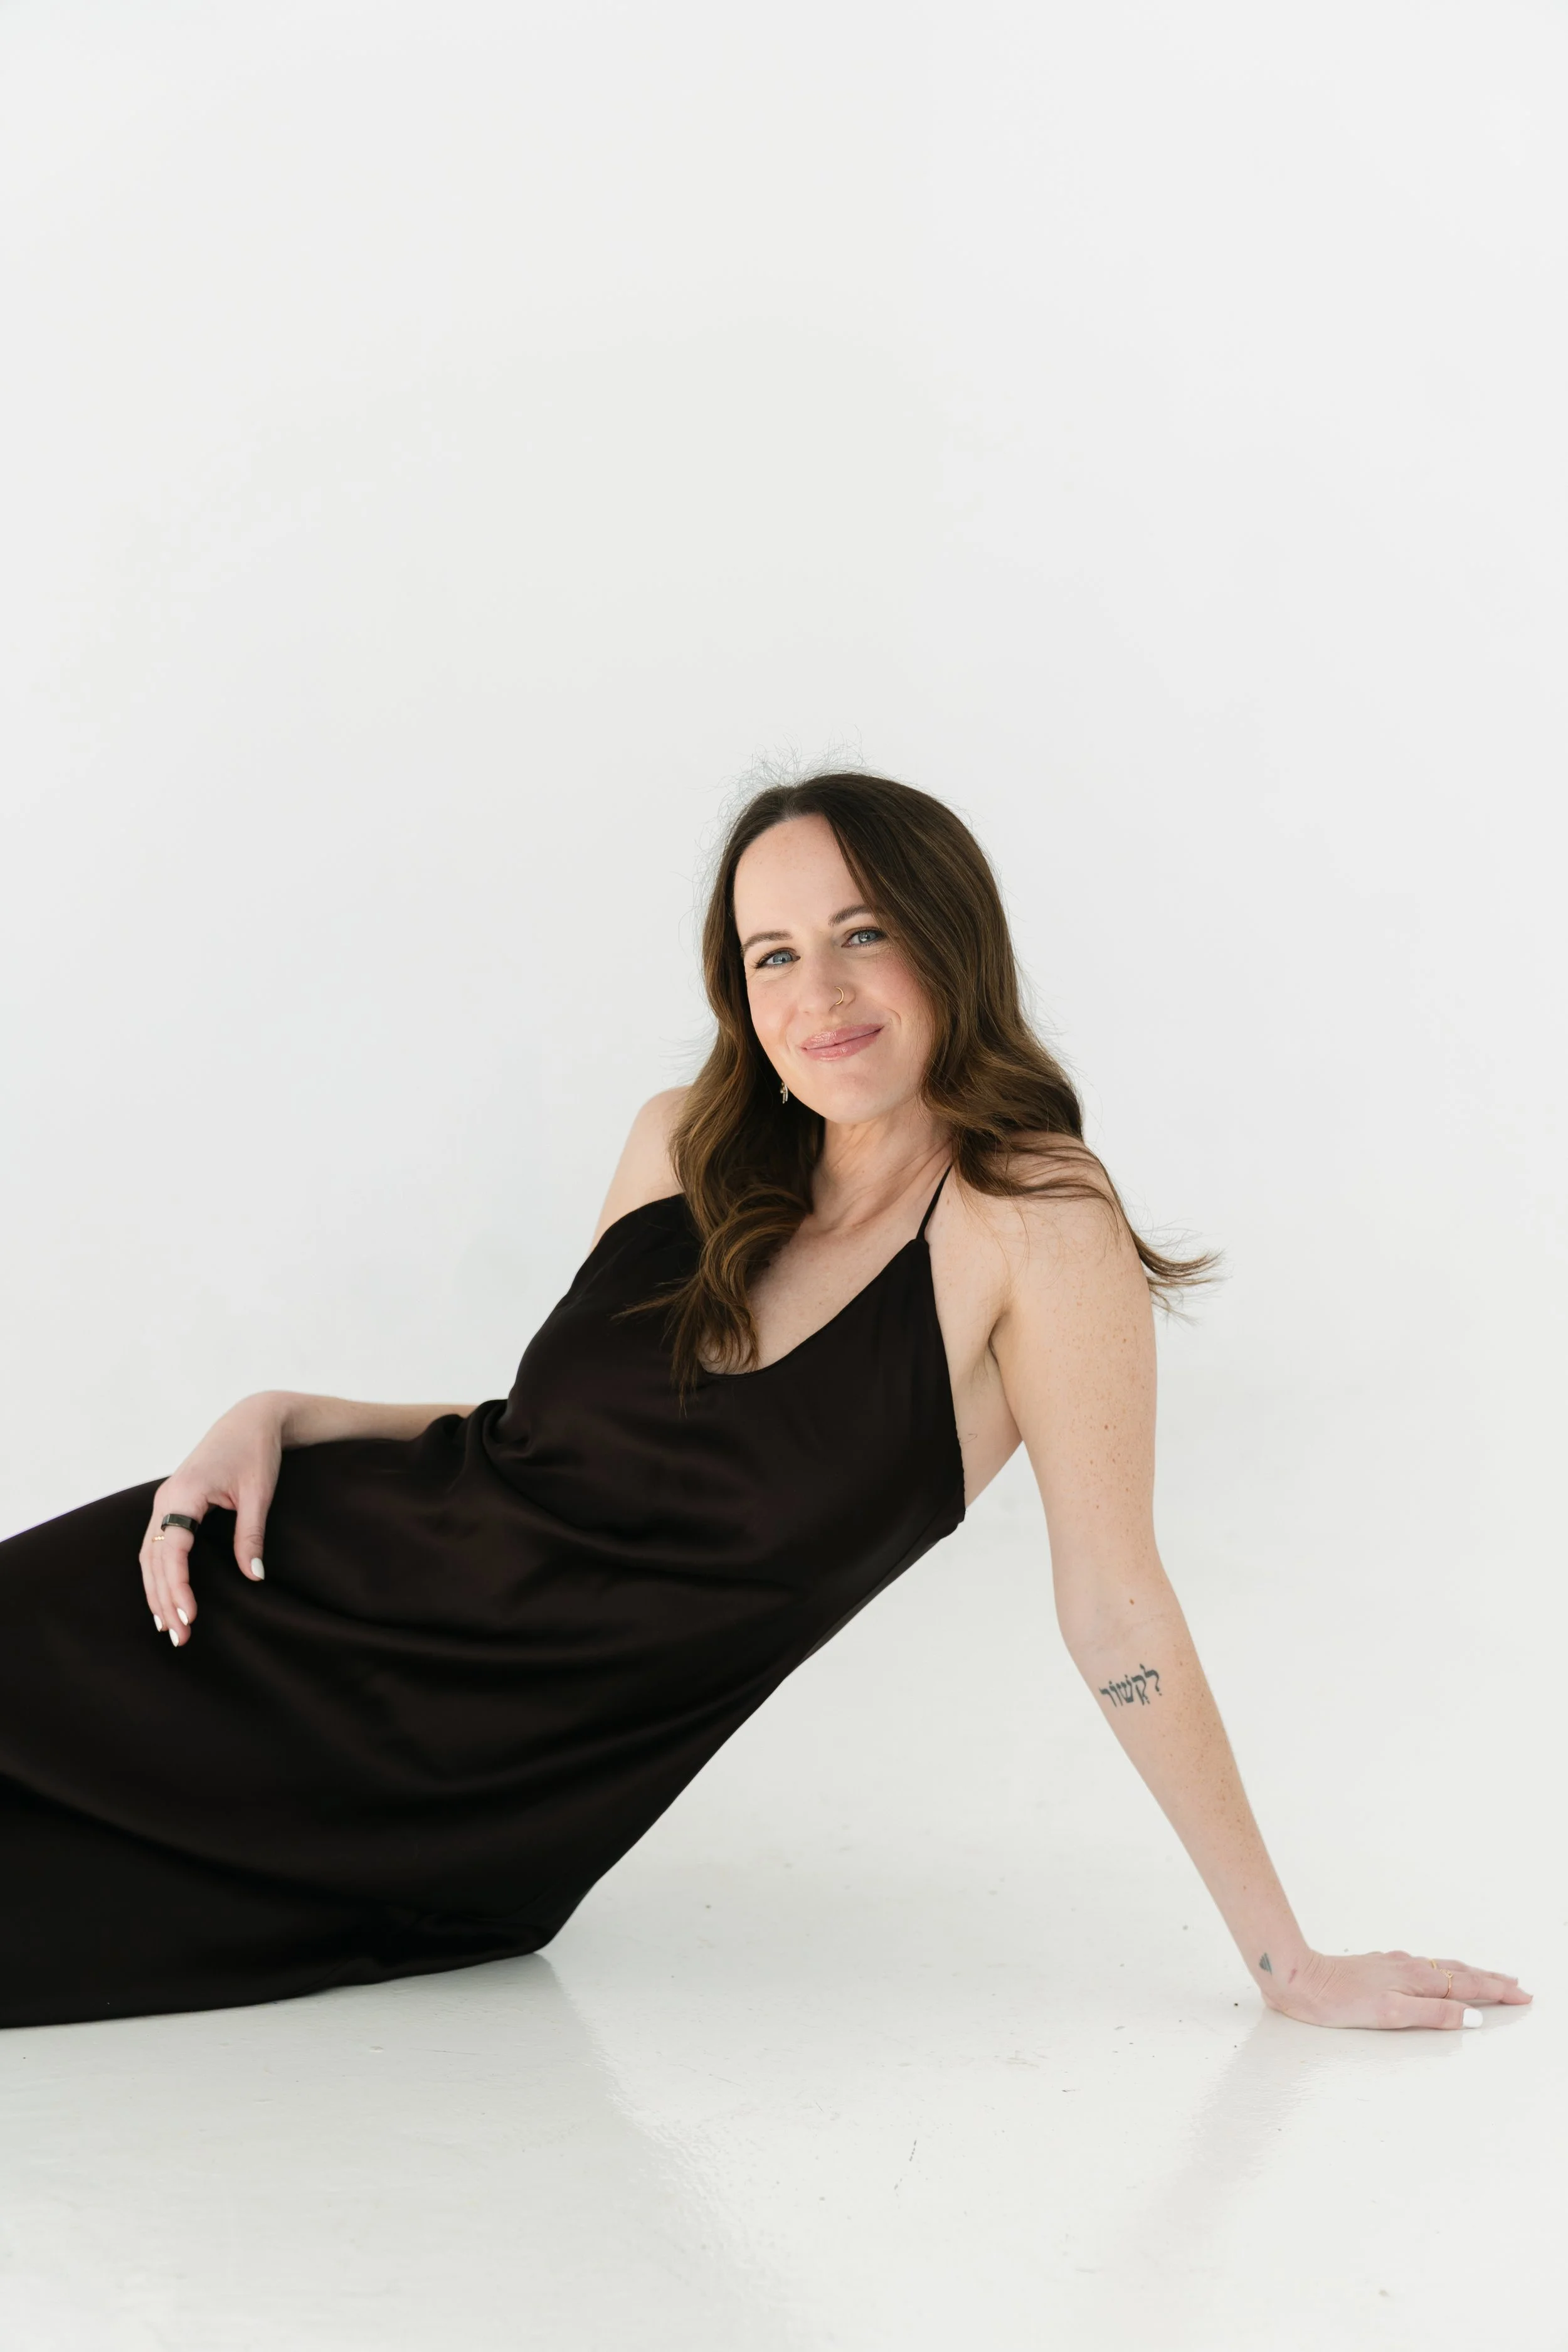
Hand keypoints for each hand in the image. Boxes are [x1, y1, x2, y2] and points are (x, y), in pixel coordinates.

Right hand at [138, 1392, 282, 1645]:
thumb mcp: (259, 1493)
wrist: (251, 1420)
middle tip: (179, 1637)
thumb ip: (251, 1534)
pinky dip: (159, 1574)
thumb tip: (254, 1576)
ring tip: (168, 1627)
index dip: (177, 1587)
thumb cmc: (256, 1452)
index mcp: (183, 1495)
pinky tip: (166, 1597)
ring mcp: (165, 1502)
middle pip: (154, 1560)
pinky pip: (157, 1545)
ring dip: (157, 1592)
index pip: (171, 1551)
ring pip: (150, 1556)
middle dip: (163, 1600)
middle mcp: (166, 1500)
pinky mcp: (173, 1505)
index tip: (189, 1617)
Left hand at [1263, 1947, 1531, 2029]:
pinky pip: (1422, 1966)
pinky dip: (1442, 1970)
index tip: (1522, 1995)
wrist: (1297, 1978)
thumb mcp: (1389, 2014)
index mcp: (1415, 1979)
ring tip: (1488, 1977)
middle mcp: (1407, 1967)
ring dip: (1469, 1973)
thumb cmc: (1338, 2001)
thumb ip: (1432, 2014)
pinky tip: (1436, 1973)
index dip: (1496, 1991)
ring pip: (1441, 1967)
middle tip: (1517, 1985)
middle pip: (1458, 1972)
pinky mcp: (1378, 1966)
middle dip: (1491, 1979)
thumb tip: (1473, 2016)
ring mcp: (1392, 1964)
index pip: (1467, 1985)